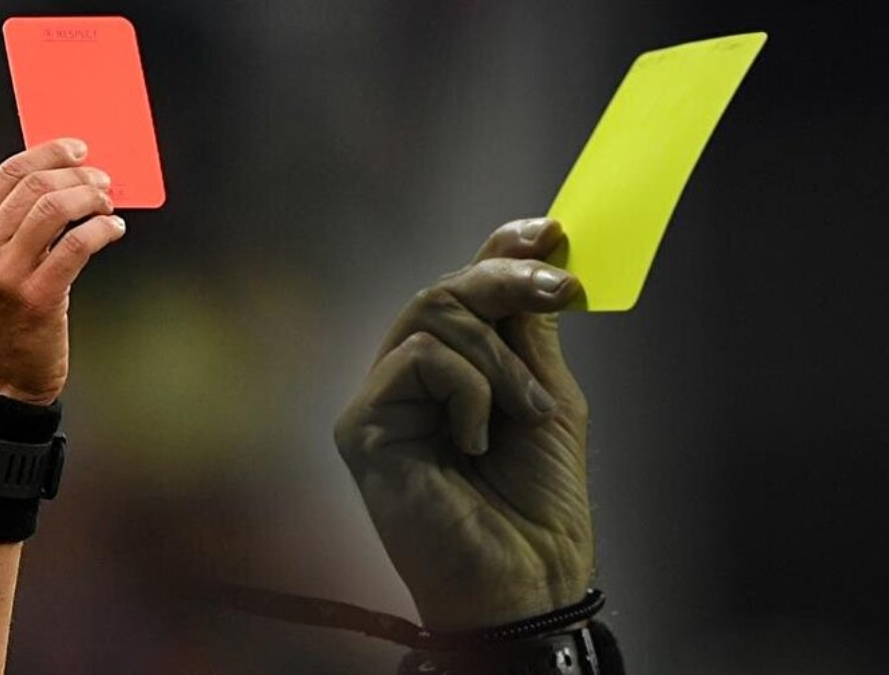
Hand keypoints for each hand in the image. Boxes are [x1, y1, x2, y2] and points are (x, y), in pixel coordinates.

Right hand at [0, 139, 124, 403]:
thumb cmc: (2, 316)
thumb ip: (11, 222)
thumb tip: (63, 178)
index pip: (9, 172)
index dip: (50, 153)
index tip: (78, 148)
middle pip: (36, 186)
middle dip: (78, 175)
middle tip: (103, 180)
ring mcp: (3, 274)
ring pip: (56, 208)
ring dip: (92, 198)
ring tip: (108, 205)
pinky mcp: (36, 297)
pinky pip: (78, 244)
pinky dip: (103, 230)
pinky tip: (114, 231)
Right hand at [333, 218, 590, 629]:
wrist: (529, 577)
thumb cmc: (539, 504)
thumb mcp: (548, 396)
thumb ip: (531, 330)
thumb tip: (541, 250)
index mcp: (452, 371)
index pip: (461, 291)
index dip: (498, 250)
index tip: (549, 230)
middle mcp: (408, 380)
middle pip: (441, 289)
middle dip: (505, 280)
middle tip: (559, 287)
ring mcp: (381, 401)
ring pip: (429, 315)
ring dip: (498, 355)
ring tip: (530, 410)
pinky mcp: (361, 426)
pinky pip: (416, 360)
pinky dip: (467, 388)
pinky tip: (475, 439)